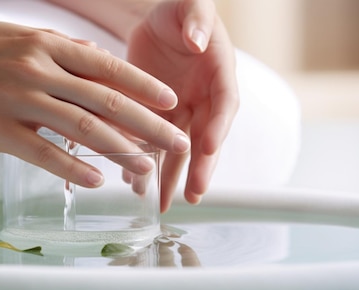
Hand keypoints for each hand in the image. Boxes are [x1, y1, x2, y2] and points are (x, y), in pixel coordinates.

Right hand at [0, 20, 191, 187]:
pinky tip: (95, 180)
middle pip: (105, 101)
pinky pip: (41, 152)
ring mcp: (18, 100)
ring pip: (80, 128)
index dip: (144, 86)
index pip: (108, 67)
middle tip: (177, 142)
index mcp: (48, 45)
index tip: (171, 102)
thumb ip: (60, 49)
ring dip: (119, 150)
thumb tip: (97, 59)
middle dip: (148, 124)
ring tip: (146, 168)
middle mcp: (39, 70)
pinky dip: (72, 167)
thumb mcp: (22, 35)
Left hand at [127, 0, 238, 211]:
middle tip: (192, 195)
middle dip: (199, 168)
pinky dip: (144, 161)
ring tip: (160, 201)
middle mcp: (203, 99)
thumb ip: (197, 20)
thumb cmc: (182, 12)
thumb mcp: (192, 8)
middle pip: (204, 138)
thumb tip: (198, 41)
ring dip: (170, 175)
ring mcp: (181, 111)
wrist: (162, 23)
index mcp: (219, 75)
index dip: (218, 128)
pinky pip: (152, 142)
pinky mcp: (157, 115)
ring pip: (177, 149)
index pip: (224, 105)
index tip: (207, 150)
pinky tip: (134, 181)